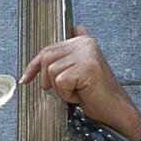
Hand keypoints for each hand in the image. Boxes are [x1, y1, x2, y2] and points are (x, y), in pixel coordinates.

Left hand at [20, 26, 140, 139]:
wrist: (115, 110)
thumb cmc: (96, 95)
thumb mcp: (80, 71)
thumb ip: (71, 55)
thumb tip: (72, 30)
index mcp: (82, 41)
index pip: (48, 50)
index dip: (34, 66)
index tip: (26, 79)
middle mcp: (85, 43)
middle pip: (46, 59)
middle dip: (49, 80)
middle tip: (66, 91)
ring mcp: (87, 54)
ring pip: (52, 72)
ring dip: (61, 89)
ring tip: (78, 92)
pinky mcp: (87, 68)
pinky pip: (61, 82)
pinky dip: (67, 94)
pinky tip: (82, 96)